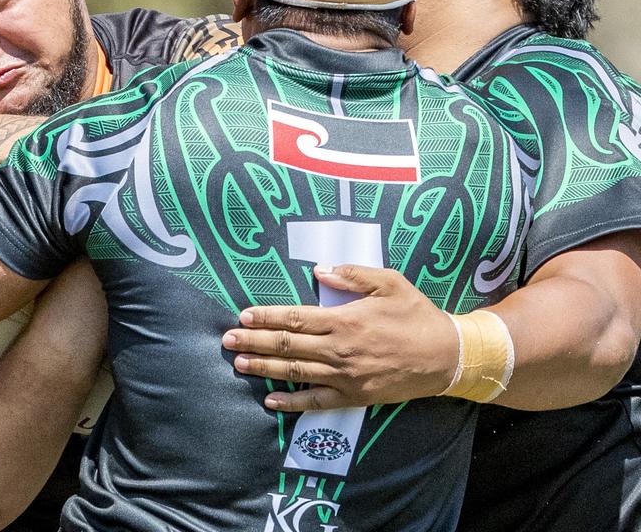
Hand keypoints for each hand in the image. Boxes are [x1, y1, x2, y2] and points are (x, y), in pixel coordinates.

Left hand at [220, 265, 458, 410]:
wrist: (446, 356)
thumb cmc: (416, 315)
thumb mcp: (389, 283)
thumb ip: (352, 275)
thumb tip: (319, 271)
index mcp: (344, 320)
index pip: (294, 318)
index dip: (266, 317)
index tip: (243, 316)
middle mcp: (339, 349)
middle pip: (287, 346)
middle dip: (253, 342)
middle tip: (227, 340)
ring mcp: (345, 376)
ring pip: (295, 372)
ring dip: (264, 368)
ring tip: (239, 363)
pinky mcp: (354, 396)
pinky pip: (316, 401)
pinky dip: (292, 402)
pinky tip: (271, 400)